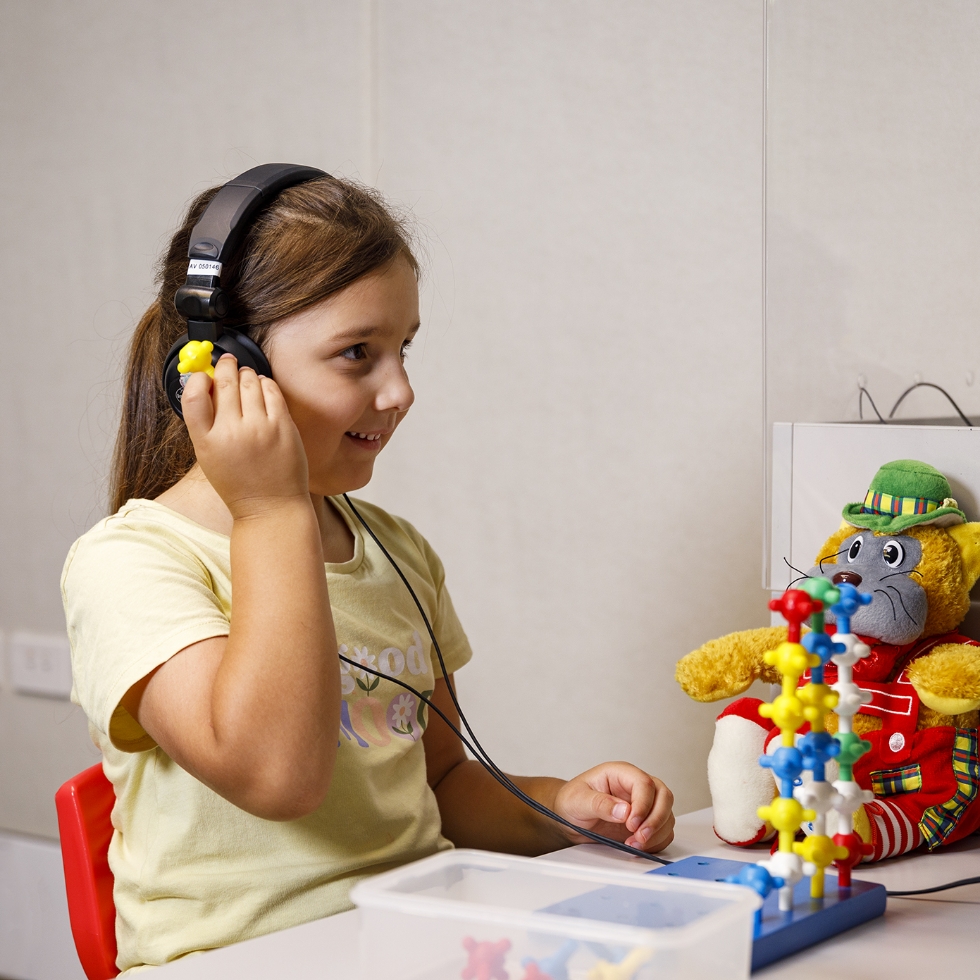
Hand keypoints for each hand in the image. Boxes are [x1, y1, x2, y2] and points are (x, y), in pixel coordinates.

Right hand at [181, 355, 309, 518]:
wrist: (271, 507)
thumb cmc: (240, 485)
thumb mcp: (210, 457)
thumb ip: (207, 425)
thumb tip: (210, 387)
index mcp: (206, 442)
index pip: (193, 396)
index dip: (198, 379)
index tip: (204, 375)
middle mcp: (231, 432)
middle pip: (225, 383)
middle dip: (225, 367)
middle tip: (227, 362)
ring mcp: (260, 428)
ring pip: (250, 382)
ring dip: (246, 373)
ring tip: (245, 375)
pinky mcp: (283, 426)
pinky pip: (272, 391)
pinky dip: (265, 383)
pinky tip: (263, 386)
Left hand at [553, 762, 673, 851]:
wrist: (569, 818)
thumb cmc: (572, 801)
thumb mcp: (578, 800)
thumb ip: (600, 804)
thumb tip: (624, 810)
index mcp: (621, 774)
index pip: (644, 783)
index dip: (642, 804)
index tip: (631, 824)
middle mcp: (636, 787)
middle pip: (663, 796)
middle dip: (656, 819)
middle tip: (640, 837)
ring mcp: (644, 805)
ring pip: (667, 814)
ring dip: (656, 833)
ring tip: (634, 844)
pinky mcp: (646, 822)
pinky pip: (663, 831)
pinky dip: (657, 841)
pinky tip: (639, 847)